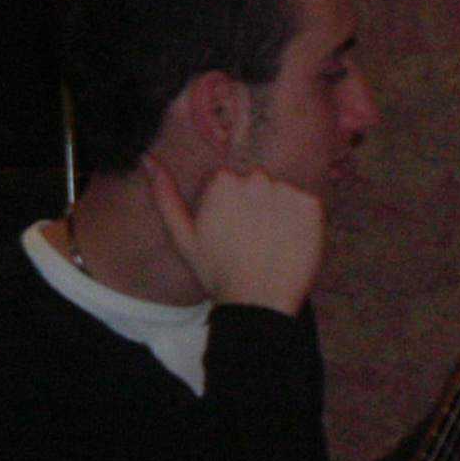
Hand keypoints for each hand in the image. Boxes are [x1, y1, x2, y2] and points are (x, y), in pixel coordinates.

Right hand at [143, 154, 325, 314]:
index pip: (235, 181)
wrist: (258, 302)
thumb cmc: (218, 272)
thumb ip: (165, 195)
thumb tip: (148, 158)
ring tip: (272, 245)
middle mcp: (255, 179)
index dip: (236, 208)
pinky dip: (304, 222)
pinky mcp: (311, 206)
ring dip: (282, 213)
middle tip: (254, 240)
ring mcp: (285, 191)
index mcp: (223, 181)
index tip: (235, 231)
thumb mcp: (184, 235)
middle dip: (259, 206)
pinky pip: (308, 206)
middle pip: (261, 184)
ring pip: (285, 195)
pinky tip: (291, 245)